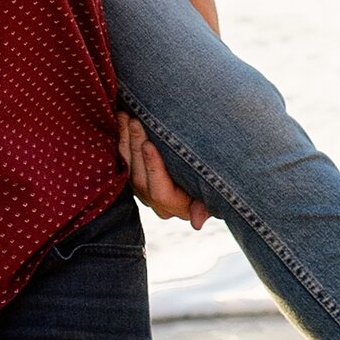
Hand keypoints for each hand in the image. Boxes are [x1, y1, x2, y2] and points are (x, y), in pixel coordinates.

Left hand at [119, 112, 208, 227]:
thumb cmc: (218, 177)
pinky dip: (122, 139)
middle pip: (140, 178)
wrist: (209, 168)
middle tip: (136, 121)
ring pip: (129, 167)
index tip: (149, 145)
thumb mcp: (216, 190)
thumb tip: (196, 223)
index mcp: (178, 207)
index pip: (160, 192)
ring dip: (126, 140)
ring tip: (125, 116)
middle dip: (137, 147)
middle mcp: (157, 203)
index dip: (153, 168)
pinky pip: (123, 159)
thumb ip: (207, 206)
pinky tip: (121, 119)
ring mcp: (143, 190)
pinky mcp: (134, 176)